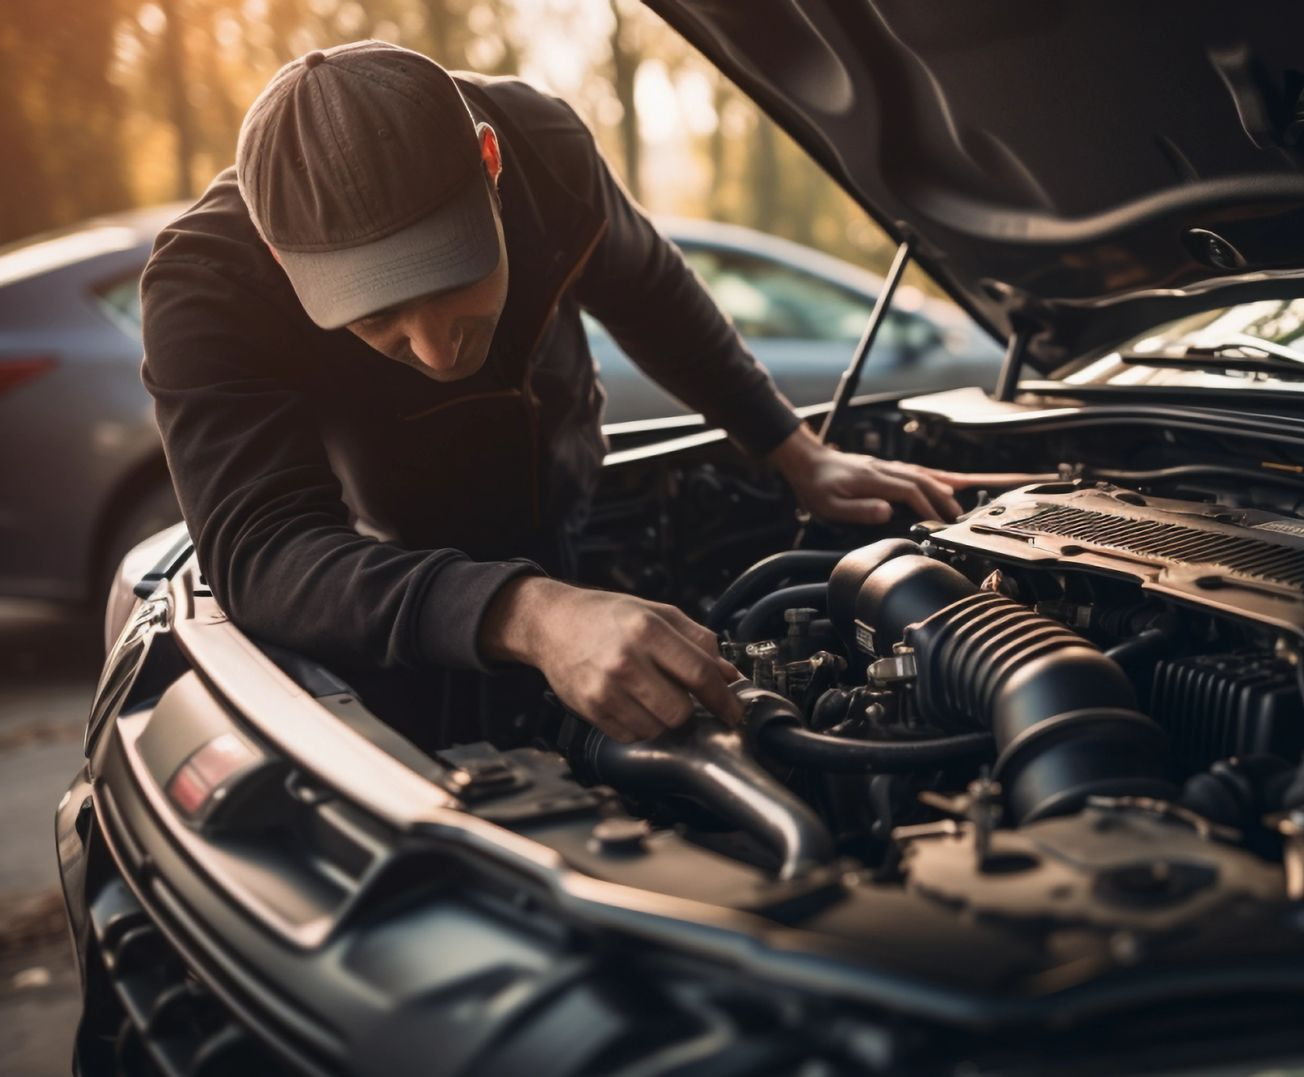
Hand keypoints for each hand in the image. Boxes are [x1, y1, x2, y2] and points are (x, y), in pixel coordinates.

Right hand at [480, 578, 741, 741]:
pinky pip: (631, 735)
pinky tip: (632, 704)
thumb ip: (697, 640)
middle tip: (682, 699)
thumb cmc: (607, 616)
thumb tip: (728, 673)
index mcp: (648, 630)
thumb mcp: (657, 612)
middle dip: (689, 710)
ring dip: (663, 720)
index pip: (700, 674)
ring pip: (657, 729)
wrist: (553, 623)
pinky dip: (639, 726)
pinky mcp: (590, 708)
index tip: (732, 711)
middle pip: (680, 711)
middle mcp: (626, 660)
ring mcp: (605, 688)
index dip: (723, 698)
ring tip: (652, 697)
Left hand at [768, 423, 1042, 524]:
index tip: (941, 522)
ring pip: (928, 474)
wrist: (808, 462)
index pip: (911, 491)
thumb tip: (887, 512)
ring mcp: (890, 467)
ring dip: (949, 487)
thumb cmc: (817, 486)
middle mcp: (887, 470)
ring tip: (967, 502)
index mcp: (875, 479)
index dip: (929, 505)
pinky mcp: (890, 469)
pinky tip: (952, 485)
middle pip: (927, 481)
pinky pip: (922, 472)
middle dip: (949, 498)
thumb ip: (858, 509)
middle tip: (965, 517)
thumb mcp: (830, 505)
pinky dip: (940, 478)